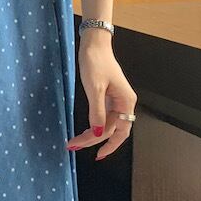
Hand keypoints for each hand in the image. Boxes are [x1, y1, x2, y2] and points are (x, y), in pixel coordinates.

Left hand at [66, 34, 136, 160]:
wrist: (93, 44)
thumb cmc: (96, 62)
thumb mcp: (94, 88)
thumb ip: (97, 112)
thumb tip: (98, 133)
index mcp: (126, 102)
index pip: (120, 131)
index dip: (109, 145)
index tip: (97, 156)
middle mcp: (124, 103)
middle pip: (111, 129)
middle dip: (94, 140)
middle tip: (74, 145)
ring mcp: (116, 100)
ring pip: (106, 124)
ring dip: (92, 134)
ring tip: (75, 141)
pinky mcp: (108, 96)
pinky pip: (103, 116)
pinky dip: (93, 124)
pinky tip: (84, 130)